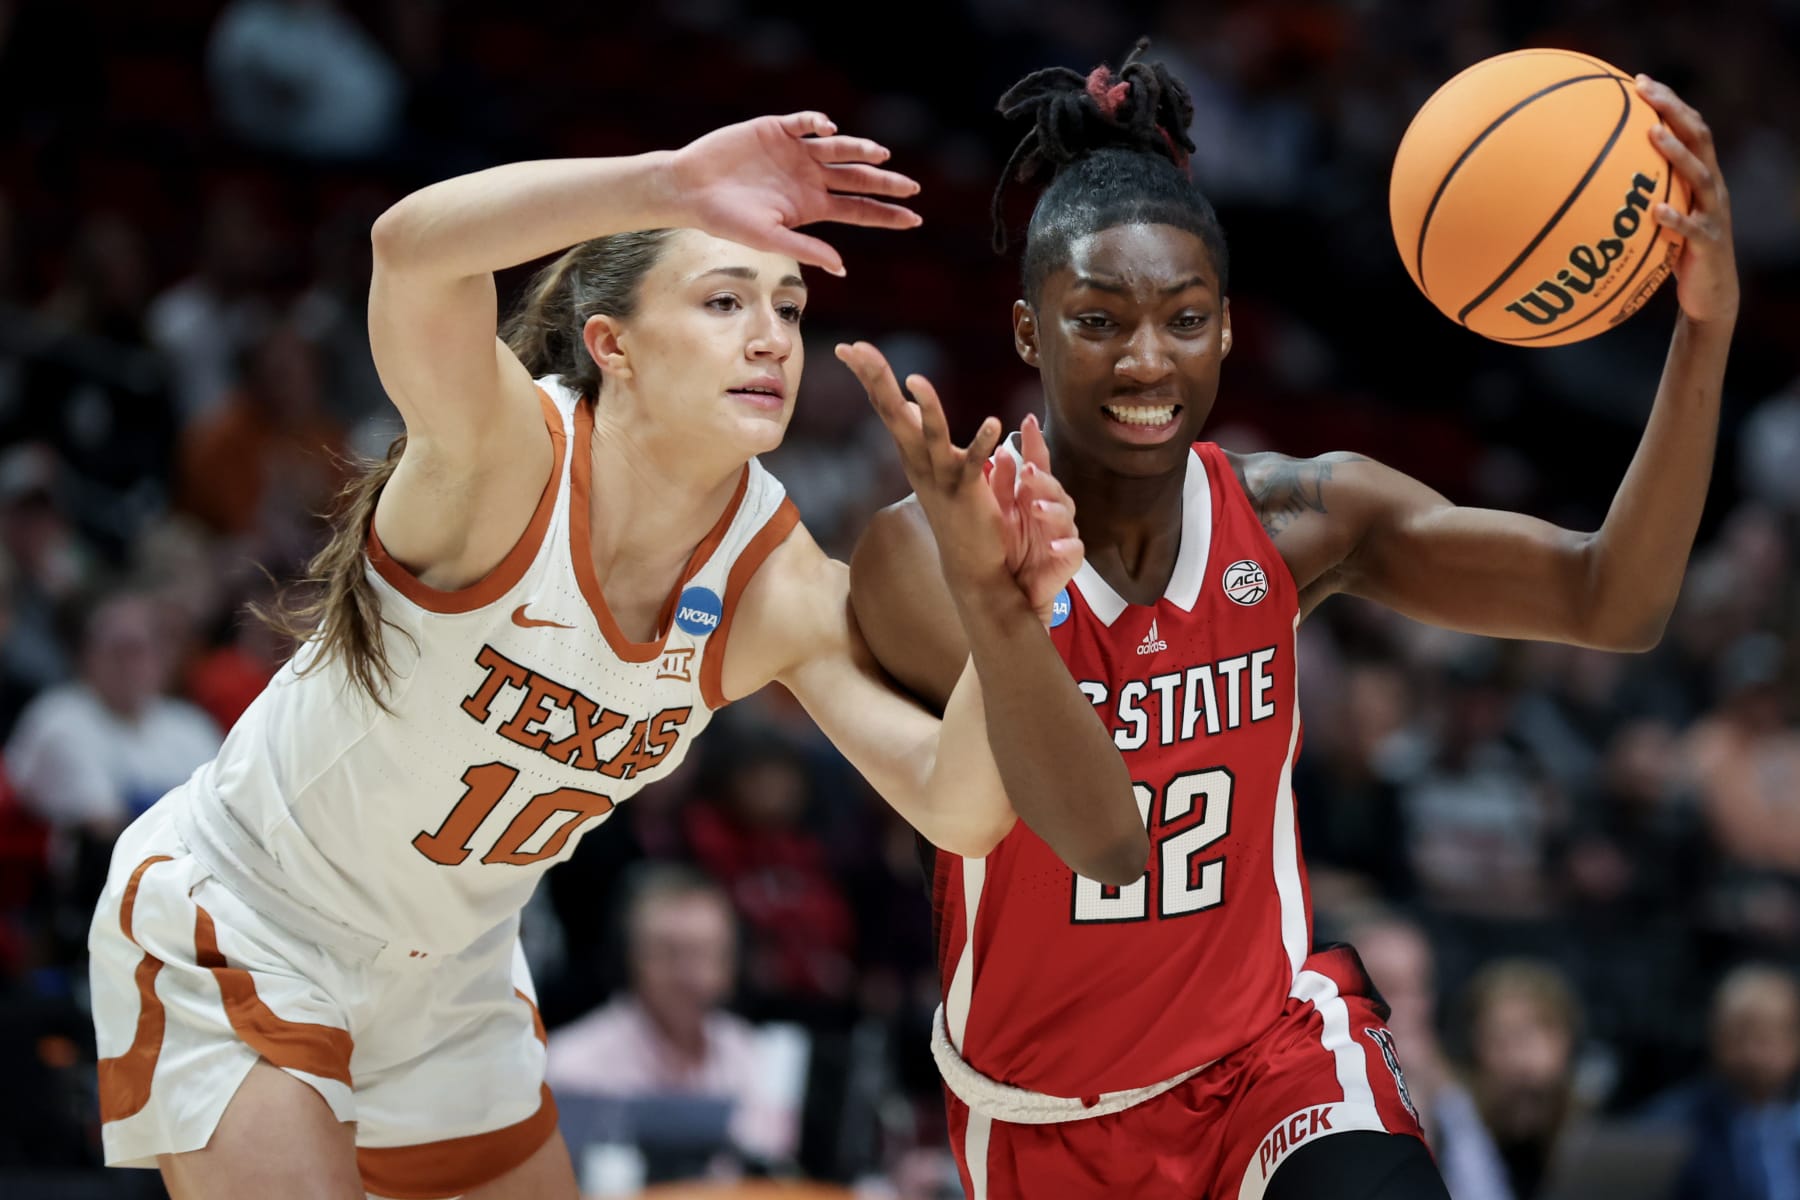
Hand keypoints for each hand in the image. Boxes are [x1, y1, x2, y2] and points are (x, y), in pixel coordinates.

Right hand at [669, 113, 922, 276]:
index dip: (886, 215)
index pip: (857, 210)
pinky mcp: (776, 129)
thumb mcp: (769, 239)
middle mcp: (810, 178)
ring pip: (837, 149)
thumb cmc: (726, 220)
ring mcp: (795, 152)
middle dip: (885, 183)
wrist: (690, 189)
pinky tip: (827, 129)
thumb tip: (842, 268)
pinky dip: (817, 123)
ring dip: (858, 150)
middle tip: (912, 187)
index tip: (914, 219)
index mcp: (811, 206)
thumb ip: (805, 249)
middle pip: (857, 179)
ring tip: (880, 155)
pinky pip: (804, 124)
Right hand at [837, 342, 1080, 623]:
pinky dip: (982, 443)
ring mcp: (942, 478)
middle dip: (876, 379)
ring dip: (927, 409)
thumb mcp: (934, 465)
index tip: (848, 346)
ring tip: (916, 380)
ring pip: (930, 437)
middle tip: (856, 349)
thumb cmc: (955, 511)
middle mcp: (919, 462)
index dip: (869, 375)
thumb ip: (919, 433)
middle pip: (893, 414)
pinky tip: (994, 422)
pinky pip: (974, 464)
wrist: (972, 564)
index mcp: (911, 452)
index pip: (885, 405)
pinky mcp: (968, 492)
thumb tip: (909, 403)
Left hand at [986, 413, 1083, 620]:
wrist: (1007, 591)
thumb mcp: (996, 514)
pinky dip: (1065, 547)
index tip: (1028, 420)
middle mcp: (1050, 510)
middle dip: (1041, 478)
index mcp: (1032, 495)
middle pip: (1053, 487)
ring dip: (1051, 509)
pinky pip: (1073, 550)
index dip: (1034, 443)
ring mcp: (1061, 534)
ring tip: (1035, 507)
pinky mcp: (1068, 560)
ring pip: (1065, 515)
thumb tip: (999, 452)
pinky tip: (1053, 545)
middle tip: (1027, 470)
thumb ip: (999, 486)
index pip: (1037, 463)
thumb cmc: (1004, 548)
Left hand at [1636, 76, 1738, 325]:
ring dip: (1677, 153)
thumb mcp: (1657, 217)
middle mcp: (1711, 188)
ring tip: (1653, 134)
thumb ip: (1638, 196)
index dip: (1669, 103)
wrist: (1711, 294)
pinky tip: (1655, 211)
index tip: (1640, 80)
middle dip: (1674, 110)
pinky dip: (1675, 219)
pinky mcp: (1708, 244)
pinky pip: (1692, 229)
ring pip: (1700, 176)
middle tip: (1646, 90)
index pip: (1689, 128)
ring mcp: (1712, 214)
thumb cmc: (1675, 252)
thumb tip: (1586, 181)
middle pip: (1699, 137)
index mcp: (1700, 177)